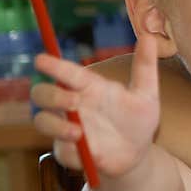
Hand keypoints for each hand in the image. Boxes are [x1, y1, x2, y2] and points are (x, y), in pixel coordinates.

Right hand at [31, 33, 160, 177]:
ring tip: (78, 132)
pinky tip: (84, 149)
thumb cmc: (138, 120)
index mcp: (90, 87)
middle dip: (51, 95)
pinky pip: (58, 148)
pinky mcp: (67, 149)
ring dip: (54, 124)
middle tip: (73, 102)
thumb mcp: (147, 94)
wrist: (137, 154)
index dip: (54, 65)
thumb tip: (150, 37)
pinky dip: (67, 148)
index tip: (41, 59)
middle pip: (43, 93)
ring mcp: (67, 126)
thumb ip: (145, 67)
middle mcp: (73, 104)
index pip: (68, 73)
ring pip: (41, 119)